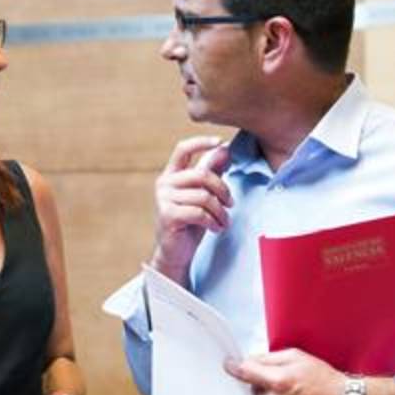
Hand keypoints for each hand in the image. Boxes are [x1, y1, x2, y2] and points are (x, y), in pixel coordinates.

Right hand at [150, 136, 232, 284]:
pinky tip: (216, 228)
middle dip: (222, 189)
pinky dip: (213, 221)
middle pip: (202, 175)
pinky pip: (199, 213)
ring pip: (203, 196)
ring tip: (224, 221)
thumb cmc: (190, 222)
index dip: (201, 142)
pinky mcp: (167, 215)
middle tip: (231, 204)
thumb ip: (211, 171)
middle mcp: (164, 183)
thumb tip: (224, 148)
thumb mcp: (204, 195)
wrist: (176, 252)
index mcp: (172, 174)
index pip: (183, 149)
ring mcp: (163, 199)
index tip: (220, 142)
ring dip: (220, 211)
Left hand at [226, 349, 345, 394]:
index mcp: (279, 382)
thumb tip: (249, 360)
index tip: (228, 365)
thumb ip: (270, 358)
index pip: (246, 372)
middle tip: (287, 384)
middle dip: (266, 385)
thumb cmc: (324, 379)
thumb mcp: (298, 357)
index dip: (235, 367)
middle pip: (256, 391)